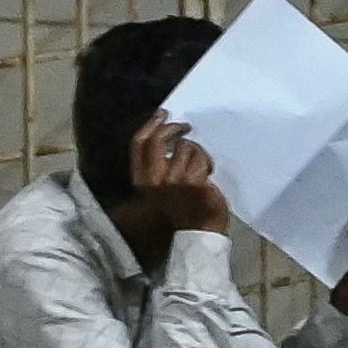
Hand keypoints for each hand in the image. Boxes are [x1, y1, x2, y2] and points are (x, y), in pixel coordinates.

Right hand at [122, 117, 230, 243]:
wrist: (199, 233)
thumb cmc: (183, 209)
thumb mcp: (161, 187)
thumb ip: (159, 164)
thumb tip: (168, 133)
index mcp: (142, 180)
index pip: (139, 143)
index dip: (151, 123)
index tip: (162, 114)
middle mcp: (155, 180)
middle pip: (160, 139)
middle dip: (174, 128)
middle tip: (185, 127)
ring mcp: (174, 180)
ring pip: (186, 147)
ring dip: (197, 152)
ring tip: (201, 166)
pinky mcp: (194, 182)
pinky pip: (202, 158)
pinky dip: (208, 163)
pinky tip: (209, 174)